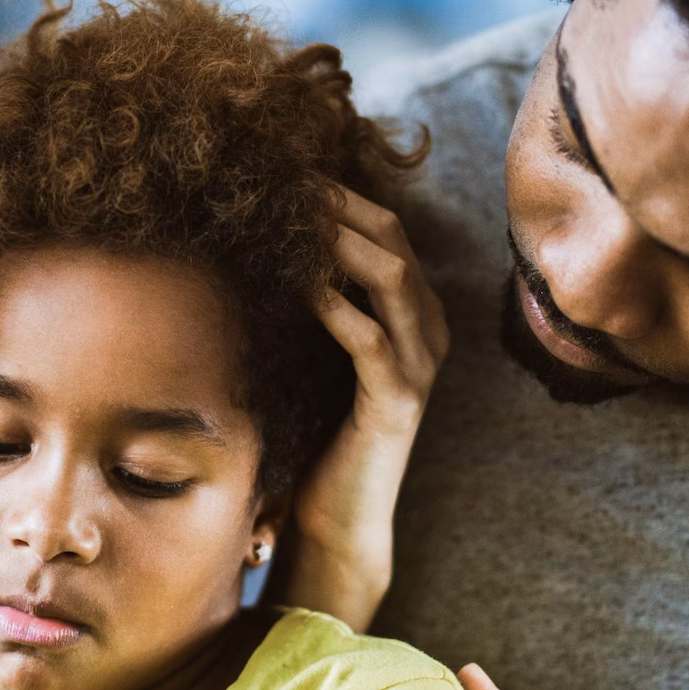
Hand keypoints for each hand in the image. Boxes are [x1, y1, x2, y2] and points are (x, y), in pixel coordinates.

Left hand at [284, 189, 449, 628]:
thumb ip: (312, 304)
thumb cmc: (316, 433)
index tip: (286, 170)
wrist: (336, 518)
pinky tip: (298, 285)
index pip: (386, 231)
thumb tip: (260, 246)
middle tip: (283, 178)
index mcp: (414, 315)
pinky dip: (335, 304)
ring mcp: (419, 366)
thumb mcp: (315, 354)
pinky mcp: (396, 403)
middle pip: (393, 239)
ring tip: (290, 216)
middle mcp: (428, 332)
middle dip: (339, 204)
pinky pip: (370, 338)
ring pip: (391, 276)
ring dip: (339, 240)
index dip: (341, 195)